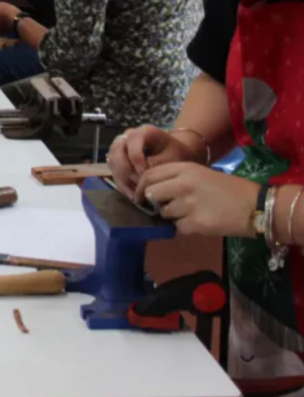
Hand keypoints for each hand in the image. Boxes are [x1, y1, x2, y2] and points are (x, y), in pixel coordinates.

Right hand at [108, 125, 202, 199]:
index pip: (132, 145)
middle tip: (137, 186)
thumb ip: (158, 163)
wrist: (175, 153)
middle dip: (125, 171)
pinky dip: (121, 183)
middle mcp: (127, 136)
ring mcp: (120, 146)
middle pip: (116, 152)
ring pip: (112, 162)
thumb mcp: (173, 157)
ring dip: (121, 179)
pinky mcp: (117, 158)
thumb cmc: (176, 153)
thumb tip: (142, 174)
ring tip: (134, 194)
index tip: (146, 176)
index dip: (137, 162)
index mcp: (143, 131)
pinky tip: (132, 194)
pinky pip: (113, 170)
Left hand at [138, 163, 259, 236]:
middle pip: (150, 194)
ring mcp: (189, 204)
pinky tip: (197, 224)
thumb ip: (176, 178)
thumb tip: (150, 190)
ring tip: (189, 214)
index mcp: (185, 168)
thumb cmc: (229, 189)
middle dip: (154, 203)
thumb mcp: (201, 174)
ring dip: (171, 216)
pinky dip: (183, 228)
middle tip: (164, 207)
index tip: (140, 196)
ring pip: (163, 212)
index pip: (149, 175)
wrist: (256, 206)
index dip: (140, 187)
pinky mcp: (195, 223)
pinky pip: (176, 228)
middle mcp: (183, 184)